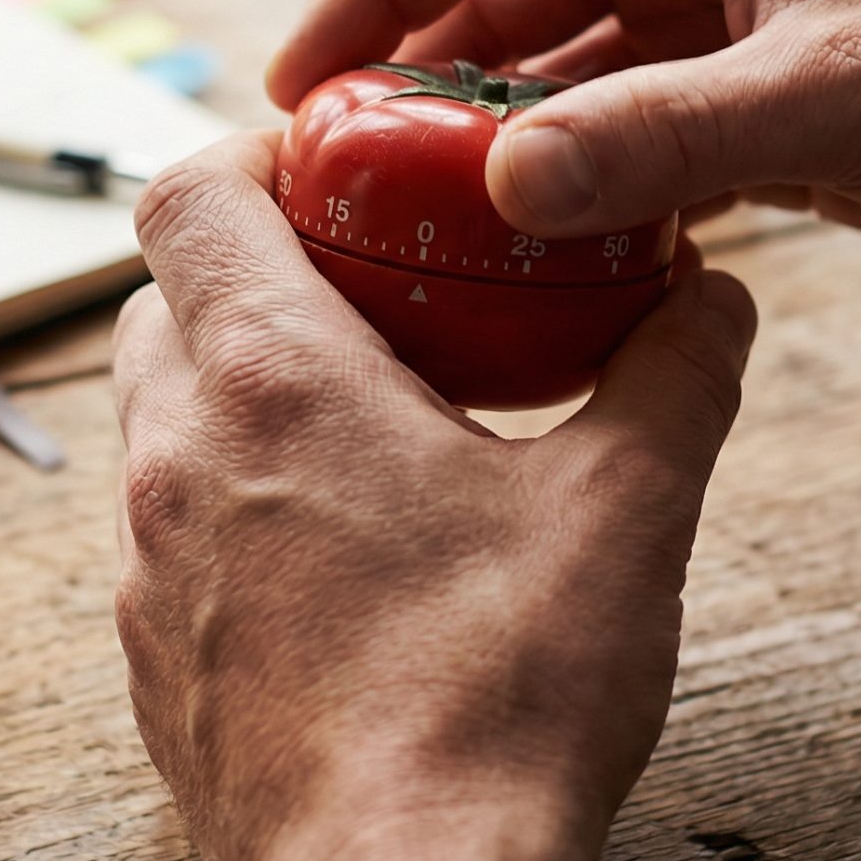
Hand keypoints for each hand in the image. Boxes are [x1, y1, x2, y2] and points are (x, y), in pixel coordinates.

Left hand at [113, 130, 758, 860]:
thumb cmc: (493, 709)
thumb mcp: (627, 513)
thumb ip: (674, 374)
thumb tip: (711, 300)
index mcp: (270, 384)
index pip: (189, 190)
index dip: (257, 151)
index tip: (340, 165)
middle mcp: (175, 464)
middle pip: (172, 297)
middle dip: (268, 270)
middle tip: (388, 290)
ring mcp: (149, 572)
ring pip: (170, 420)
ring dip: (256, 392)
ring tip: (388, 425)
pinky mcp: (157, 665)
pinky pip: (177, 535)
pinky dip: (247, 505)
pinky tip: (359, 557)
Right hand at [269, 0, 860, 283]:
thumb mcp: (830, 97)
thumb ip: (660, 136)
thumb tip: (501, 186)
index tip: (297, 82)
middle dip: (416, 74)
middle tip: (334, 171)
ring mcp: (718, 9)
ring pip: (556, 66)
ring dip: (489, 137)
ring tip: (403, 220)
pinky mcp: (749, 89)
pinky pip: (620, 125)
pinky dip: (569, 179)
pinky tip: (518, 244)